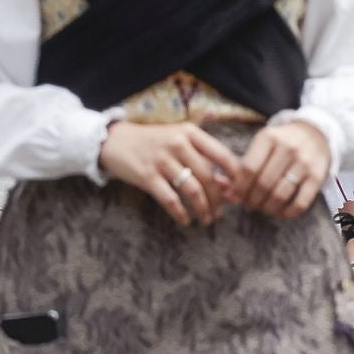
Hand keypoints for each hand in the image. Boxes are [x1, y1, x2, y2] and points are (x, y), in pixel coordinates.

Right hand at [96, 121, 238, 227]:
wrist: (114, 140)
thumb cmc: (152, 142)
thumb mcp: (179, 143)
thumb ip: (203, 160)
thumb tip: (227, 186)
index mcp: (190, 132)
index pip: (223, 155)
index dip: (236, 178)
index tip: (239, 194)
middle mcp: (178, 143)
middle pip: (209, 177)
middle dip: (219, 200)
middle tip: (220, 213)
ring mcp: (162, 159)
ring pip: (193, 190)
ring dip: (203, 209)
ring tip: (206, 220)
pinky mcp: (147, 176)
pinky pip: (171, 200)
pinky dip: (181, 214)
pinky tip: (185, 220)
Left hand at [229, 120, 330, 218]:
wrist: (315, 134)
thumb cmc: (281, 142)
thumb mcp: (262, 143)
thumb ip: (244, 164)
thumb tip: (226, 193)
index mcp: (268, 138)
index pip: (249, 168)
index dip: (240, 187)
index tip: (236, 196)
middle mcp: (288, 148)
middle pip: (263, 183)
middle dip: (252, 199)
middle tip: (249, 205)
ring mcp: (304, 163)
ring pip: (280, 194)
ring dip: (267, 207)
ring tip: (262, 208)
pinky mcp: (318, 177)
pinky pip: (301, 202)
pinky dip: (288, 212)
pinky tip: (280, 212)